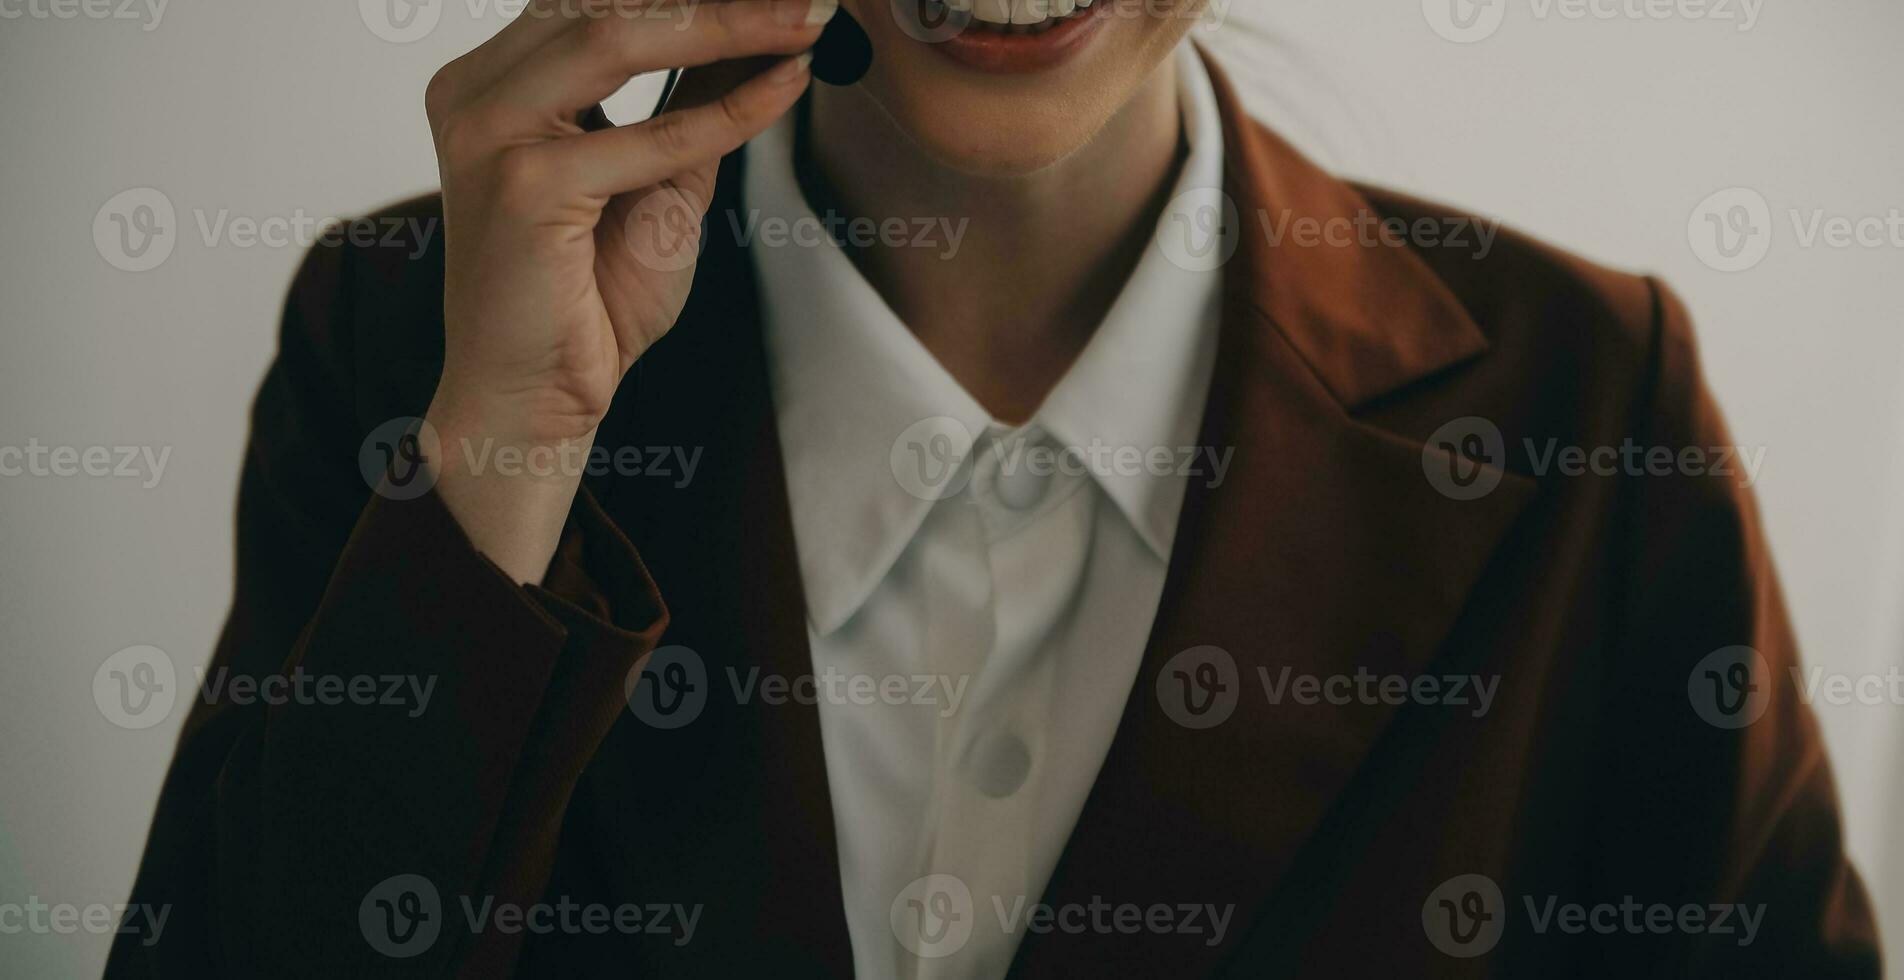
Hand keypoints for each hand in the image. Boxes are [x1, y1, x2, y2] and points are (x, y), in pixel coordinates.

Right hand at [419, 0, 826, 580]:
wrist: (537, 398)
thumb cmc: (586, 301)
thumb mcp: (660, 178)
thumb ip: (694, 105)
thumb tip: (761, 34)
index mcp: (494, 82)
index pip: (596, 1)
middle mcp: (476, 93)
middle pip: (604, 1)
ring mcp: (488, 133)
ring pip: (617, 36)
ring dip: (727, 22)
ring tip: (804, 19)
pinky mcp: (522, 184)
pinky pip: (649, 134)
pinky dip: (729, 111)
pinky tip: (787, 86)